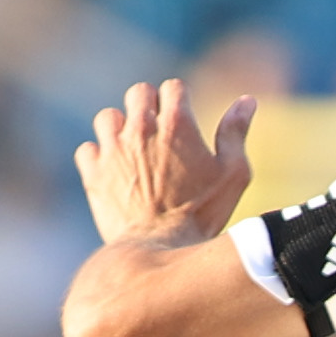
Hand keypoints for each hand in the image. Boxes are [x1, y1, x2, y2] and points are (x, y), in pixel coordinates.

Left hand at [77, 80, 256, 247]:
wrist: (160, 249)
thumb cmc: (202, 214)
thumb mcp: (233, 174)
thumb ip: (236, 133)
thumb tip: (247, 100)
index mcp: (177, 124)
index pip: (173, 87)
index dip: (180, 103)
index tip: (184, 123)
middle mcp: (141, 128)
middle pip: (139, 92)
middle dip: (149, 107)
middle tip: (160, 134)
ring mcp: (113, 149)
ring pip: (108, 117)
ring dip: (120, 129)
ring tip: (134, 151)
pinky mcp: (93, 172)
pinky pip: (88, 149)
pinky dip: (99, 157)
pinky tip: (114, 172)